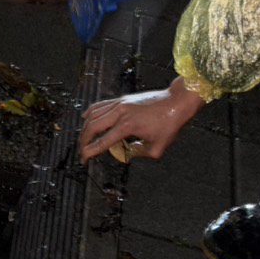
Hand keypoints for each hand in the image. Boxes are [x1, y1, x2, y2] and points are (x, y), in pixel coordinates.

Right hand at [79, 76, 205, 162]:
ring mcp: (120, 103)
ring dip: (86, 127)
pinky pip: (100, 105)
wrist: (177, 102)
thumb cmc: (170, 123)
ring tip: (84, 138)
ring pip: (93, 114)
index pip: (102, 142)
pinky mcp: (122, 99)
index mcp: (127, 126)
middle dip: (84, 140)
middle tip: (82, 150)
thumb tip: (127, 152)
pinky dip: (91, 113)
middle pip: (92, 126)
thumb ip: (139, 153)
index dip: (90, 152)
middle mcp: (120, 113)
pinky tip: (87, 118)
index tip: (84, 159)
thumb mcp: (157, 148)